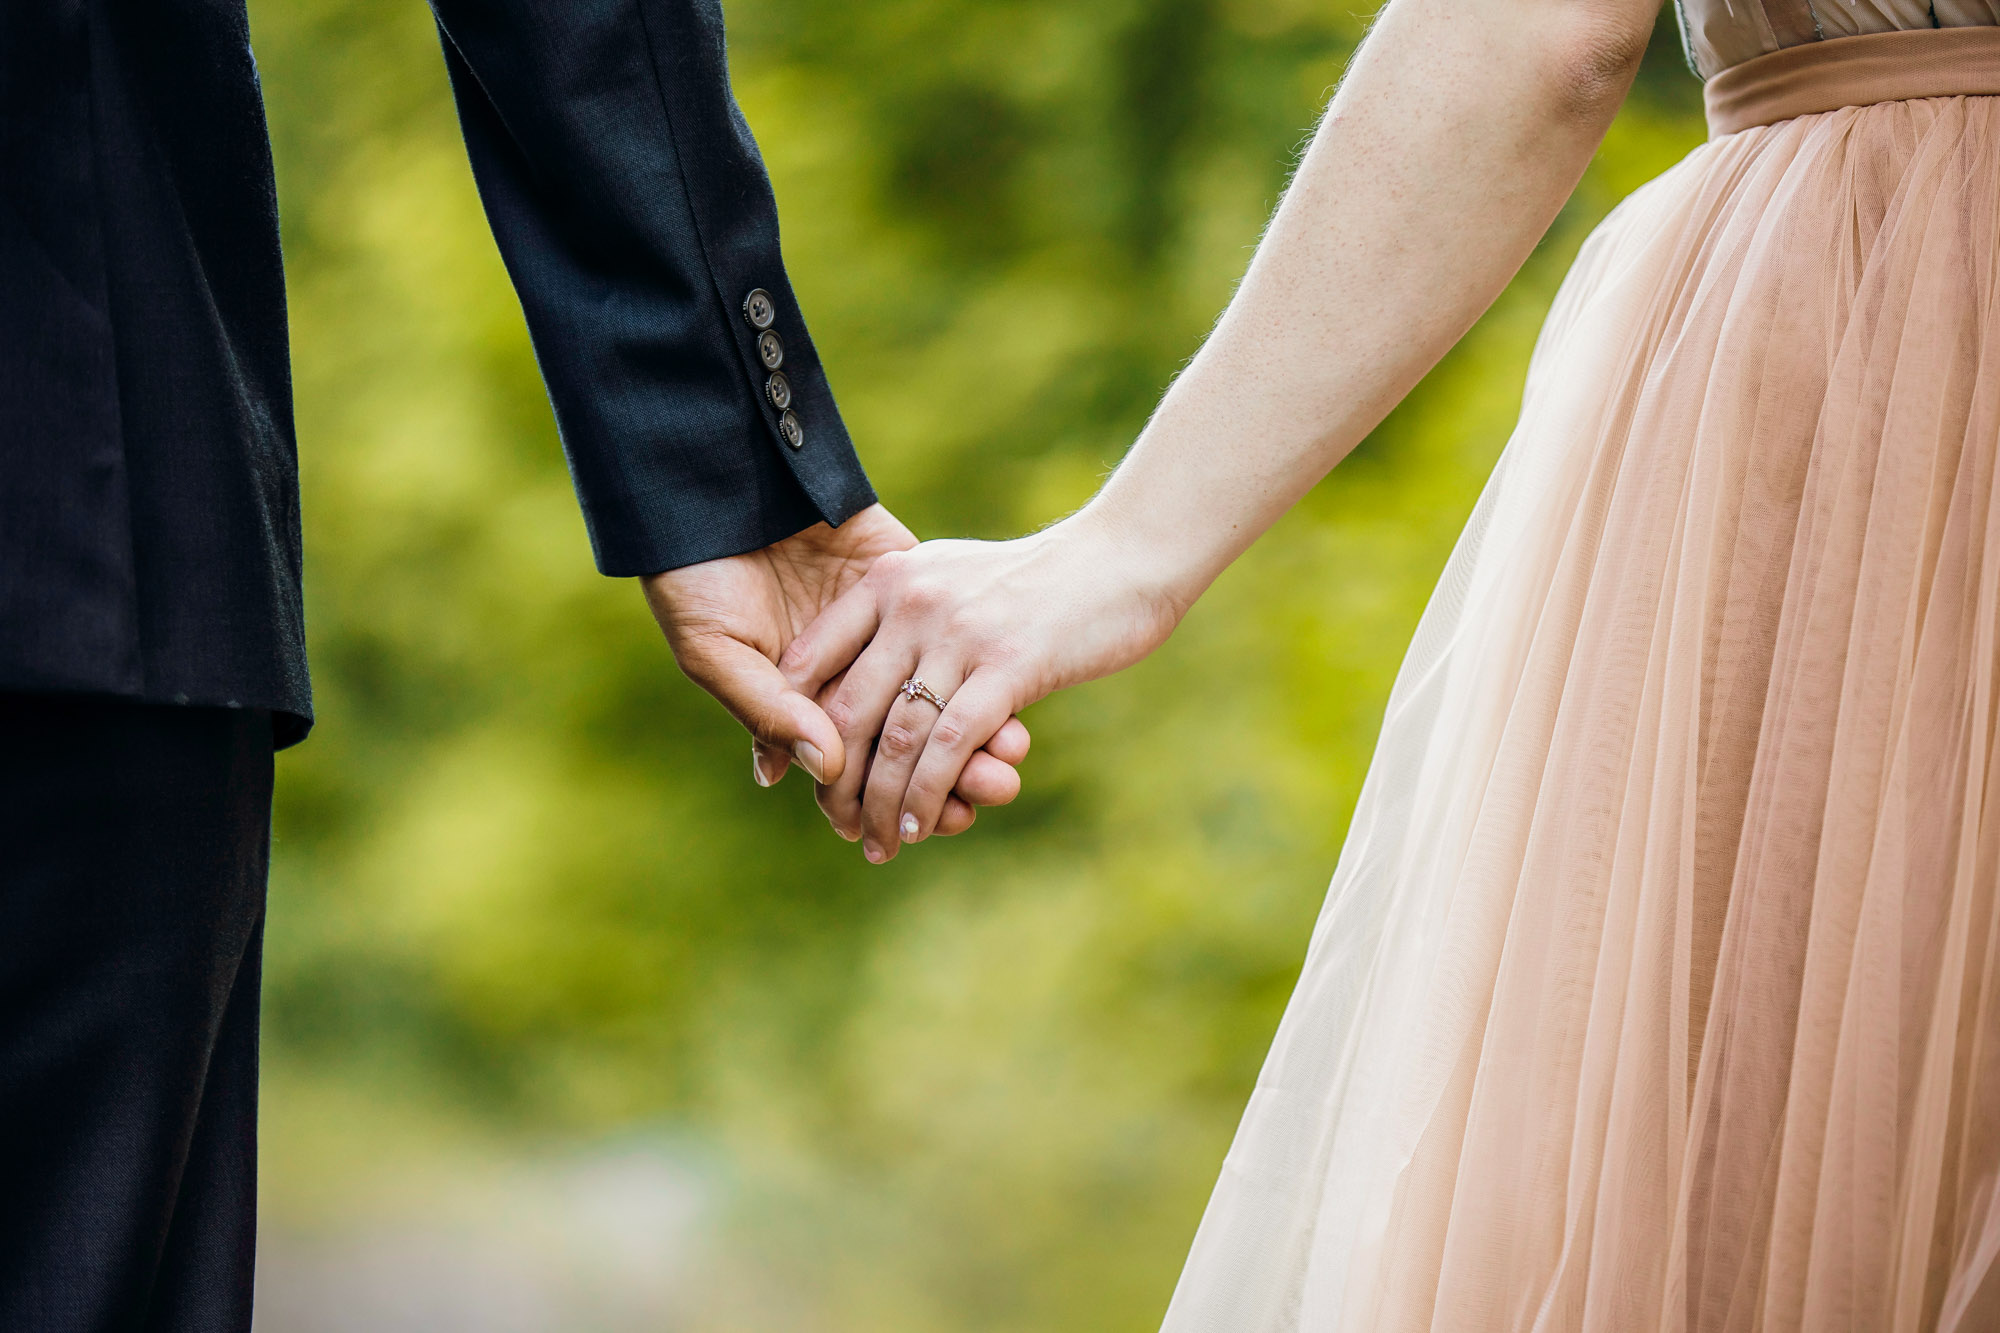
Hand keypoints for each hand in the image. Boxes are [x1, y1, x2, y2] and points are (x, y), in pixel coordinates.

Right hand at [643, 504, 1029, 834]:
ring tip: (1005, 767)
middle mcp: (844, 671)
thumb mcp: (715, 649)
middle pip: (904, 741)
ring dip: (972, 736)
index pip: (849, 767)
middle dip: (943, 779)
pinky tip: (1011, 709)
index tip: (913, 834)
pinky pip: (949, 633)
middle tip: (982, 803)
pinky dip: (980, 671)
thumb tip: (826, 766)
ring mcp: (878, 624)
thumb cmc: (691, 577)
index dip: (880, 801)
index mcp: (796, 700)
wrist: (712, 480)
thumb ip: (769, 708)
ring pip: (935, 695)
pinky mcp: (903, 576)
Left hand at [782, 514, 1185, 860]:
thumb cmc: (1040, 581)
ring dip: (881, 804)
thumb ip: (906, 617)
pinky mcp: (1007, 665)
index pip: (809, 658)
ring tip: (877, 846)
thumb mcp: (954, 579)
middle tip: (838, 826)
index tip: (779, 771)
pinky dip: (928, 795)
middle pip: (847, 710)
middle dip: (836, 783)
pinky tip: (919, 827)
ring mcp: (958, 633)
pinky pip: (950, 745)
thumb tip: (867, 678)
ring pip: (898, 738)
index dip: (787, 721)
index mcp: (889, 578)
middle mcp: (911, 601)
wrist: (1123, 557)